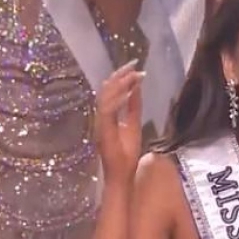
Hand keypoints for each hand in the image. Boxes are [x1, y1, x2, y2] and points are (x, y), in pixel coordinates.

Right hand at [95, 60, 145, 185]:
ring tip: (132, 74)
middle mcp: (101, 116)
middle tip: (133, 64)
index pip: (111, 91)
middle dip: (120, 76)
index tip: (134, 66)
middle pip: (107, 90)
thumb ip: (134, 106)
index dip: (121, 77)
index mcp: (107, 115)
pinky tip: (128, 92)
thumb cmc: (126, 153)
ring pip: (106, 98)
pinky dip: (118, 101)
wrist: (121, 174)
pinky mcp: (103, 131)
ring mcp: (101, 123)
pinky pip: (108, 111)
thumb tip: (137, 88)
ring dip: (120, 85)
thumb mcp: (133, 124)